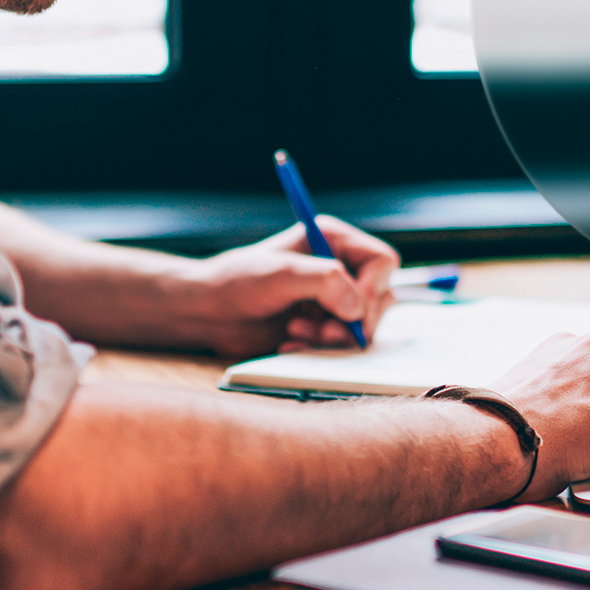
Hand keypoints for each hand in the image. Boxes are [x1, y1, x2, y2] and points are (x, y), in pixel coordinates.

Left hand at [176, 216, 398, 358]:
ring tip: (298, 335)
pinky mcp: (323, 326)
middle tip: (324, 333)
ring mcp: (332, 298)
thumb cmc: (238, 283)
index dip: (373, 288)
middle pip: (379, 297)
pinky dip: (323, 349)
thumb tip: (358, 308)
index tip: (352, 310)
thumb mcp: (281, 274)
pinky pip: (343, 343)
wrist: (209, 313)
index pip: (381, 261)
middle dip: (354, 320)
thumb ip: (325, 281)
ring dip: (336, 337)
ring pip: (363, 324)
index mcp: (333, 240)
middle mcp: (339, 267)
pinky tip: (292, 344)